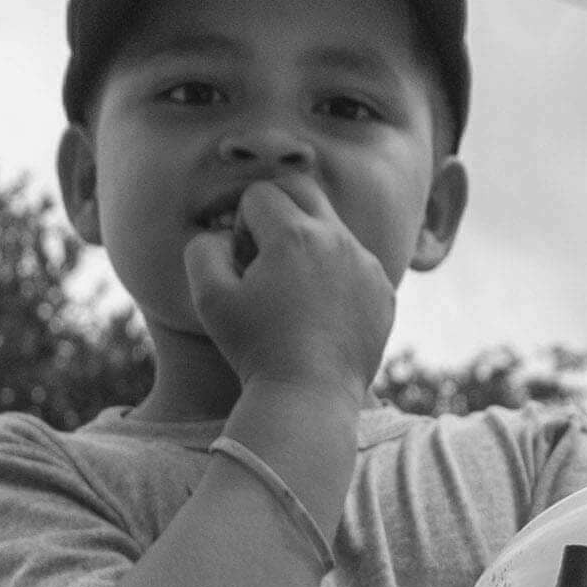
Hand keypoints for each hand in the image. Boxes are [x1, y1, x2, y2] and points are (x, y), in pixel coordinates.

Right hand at [180, 174, 394, 409]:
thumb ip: (203, 249)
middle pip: (303, 190)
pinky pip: (356, 262)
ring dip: (308, 243)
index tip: (243, 261)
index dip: (241, 222)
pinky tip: (319, 313)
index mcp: (294, 235)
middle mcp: (337, 240)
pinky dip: (335, 274)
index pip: (260, 194)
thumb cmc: (254, 347)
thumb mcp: (209, 297)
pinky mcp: (383, 290)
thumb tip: (224, 234)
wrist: (309, 396)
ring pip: (332, 227)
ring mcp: (366, 264)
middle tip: (265, 253)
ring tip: (291, 290)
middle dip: (278, 209)